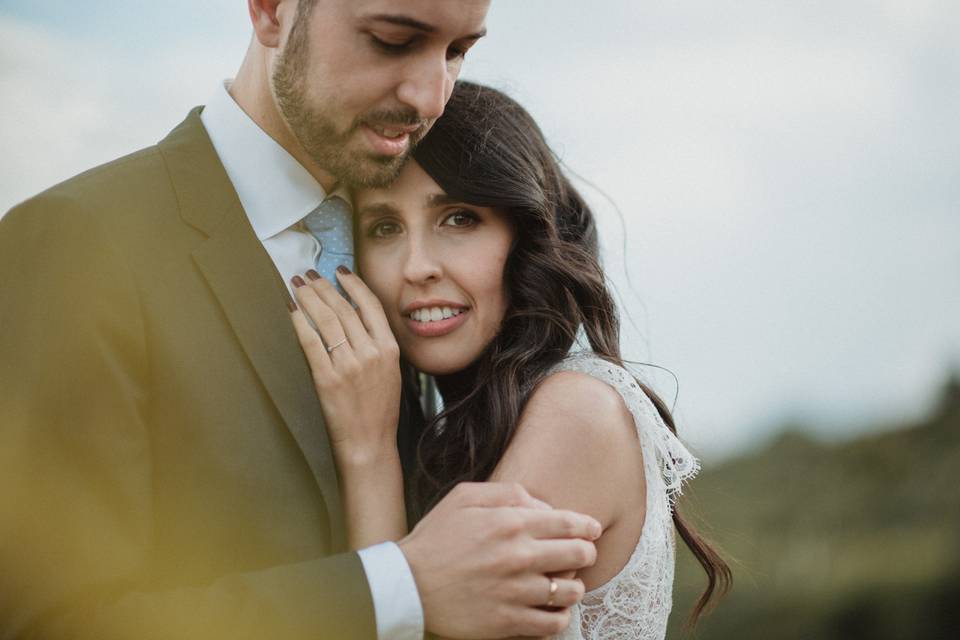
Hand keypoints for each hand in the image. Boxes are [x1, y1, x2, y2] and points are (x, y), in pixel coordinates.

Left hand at [289, 268, 400, 465]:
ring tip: (298, 285)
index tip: (340, 271)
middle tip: (309, 274)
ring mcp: (348, 365)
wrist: (369, 441)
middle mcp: (369, 353)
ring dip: (309, 298)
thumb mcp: (390, 371)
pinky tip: (293, 309)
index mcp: (389, 349)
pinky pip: (311, 342)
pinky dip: (300, 322)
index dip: (353, 285)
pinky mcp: (327, 378)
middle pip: (344, 309)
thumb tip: (353, 316)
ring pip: (327, 320)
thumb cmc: (379, 410)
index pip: (370, 306)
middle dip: (323, 286)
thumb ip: (375, 344)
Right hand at [398, 482, 600, 638]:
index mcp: (510, 523)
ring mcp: (516, 592)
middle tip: (582, 556)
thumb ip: (507, 492)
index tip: (591, 531)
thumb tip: (541, 504)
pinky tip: (552, 609)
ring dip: (574, 586)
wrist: (406, 585)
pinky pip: (553, 624)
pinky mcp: (508, 622)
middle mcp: (518, 557)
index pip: (568, 523)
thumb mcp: (464, 497)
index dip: (586, 527)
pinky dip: (559, 617)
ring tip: (566, 584)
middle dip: (586, 553)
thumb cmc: (435, 538)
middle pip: (578, 555)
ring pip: (571, 591)